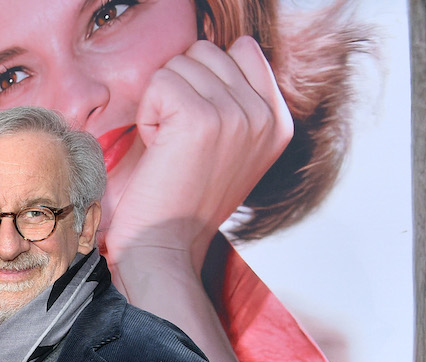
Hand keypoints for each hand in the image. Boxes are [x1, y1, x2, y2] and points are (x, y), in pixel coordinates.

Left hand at [103, 36, 292, 273]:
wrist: (164, 246)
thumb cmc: (182, 200)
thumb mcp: (230, 149)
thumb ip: (236, 101)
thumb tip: (217, 54)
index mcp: (278, 122)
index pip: (242, 50)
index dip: (204, 78)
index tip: (196, 126)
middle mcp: (264, 116)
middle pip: (206, 52)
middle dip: (180, 90)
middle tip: (178, 142)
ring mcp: (236, 115)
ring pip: (180, 63)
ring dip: (162, 103)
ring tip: (169, 147)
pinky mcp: (200, 119)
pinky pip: (159, 82)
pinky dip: (147, 115)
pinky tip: (158, 149)